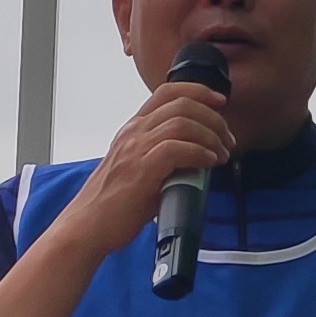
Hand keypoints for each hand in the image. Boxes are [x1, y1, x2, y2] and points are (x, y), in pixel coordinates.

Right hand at [68, 78, 241, 257]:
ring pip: (182, 122)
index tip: (219, 101)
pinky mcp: (142, 169)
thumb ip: (162, 155)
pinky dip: (200, 152)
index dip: (198, 91)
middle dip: (213, 118)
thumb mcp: (138, 168)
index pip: (167, 92)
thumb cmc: (113, 203)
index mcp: (133, 129)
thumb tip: (197, 157)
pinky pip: (177, 148)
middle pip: (181, 104)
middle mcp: (134, 132)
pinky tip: (209, 162)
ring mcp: (136, 149)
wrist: (88, 226)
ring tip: (221, 152)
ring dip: (210, 136)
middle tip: (227, 138)